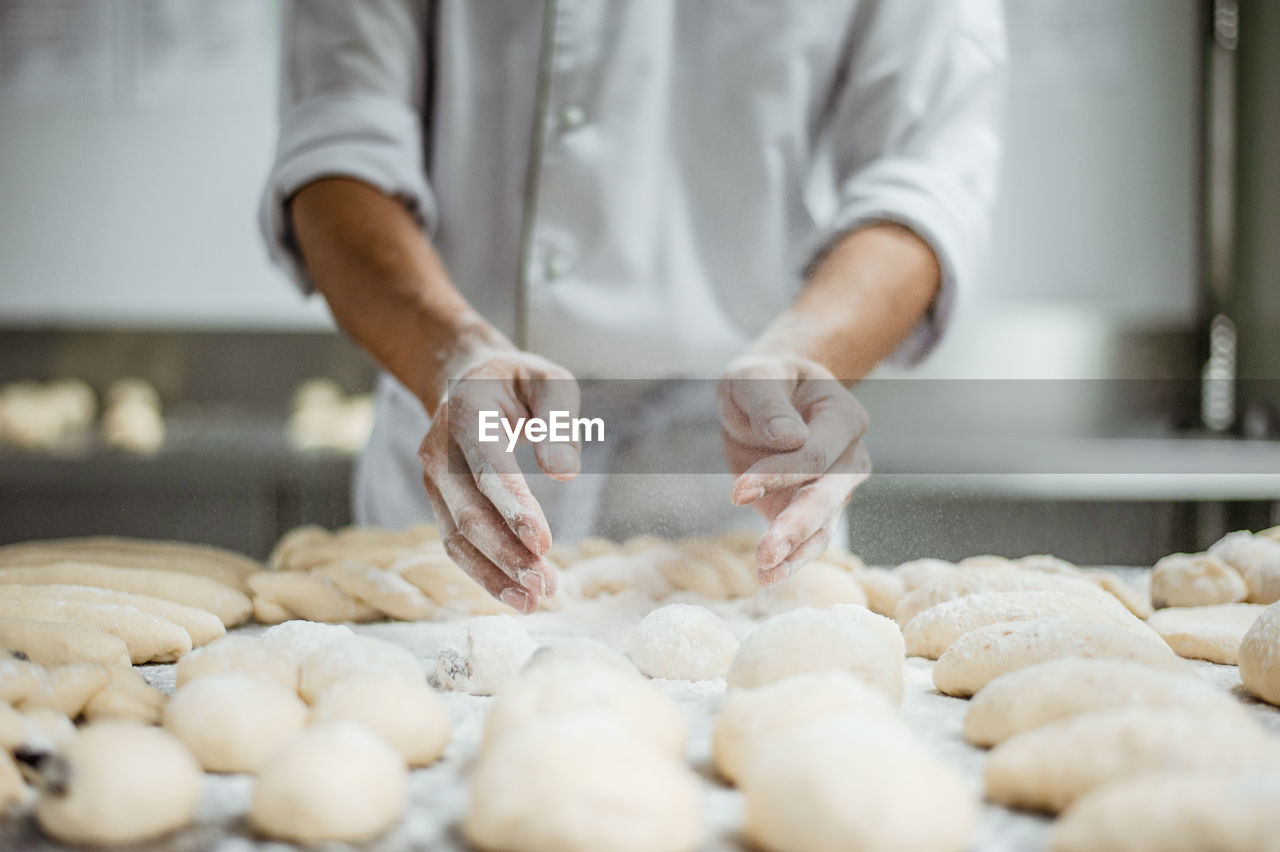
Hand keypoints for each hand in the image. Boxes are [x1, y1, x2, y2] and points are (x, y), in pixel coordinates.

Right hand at [417, 349, 580, 611]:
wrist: (467, 379)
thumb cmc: (518, 382)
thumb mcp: (548, 380)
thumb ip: (558, 420)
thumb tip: (563, 474)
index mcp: (467, 412)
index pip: (487, 467)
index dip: (513, 507)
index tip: (544, 544)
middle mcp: (439, 449)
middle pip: (469, 511)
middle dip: (507, 554)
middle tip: (547, 585)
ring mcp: (433, 479)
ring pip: (457, 537)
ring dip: (494, 574)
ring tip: (535, 601)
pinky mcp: (439, 502)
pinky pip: (456, 544)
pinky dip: (483, 574)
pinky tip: (517, 596)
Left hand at [718, 352, 870, 584]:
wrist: (765, 394)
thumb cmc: (763, 380)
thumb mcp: (755, 377)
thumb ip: (770, 404)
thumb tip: (791, 440)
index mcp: (843, 417)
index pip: (817, 454)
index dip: (780, 474)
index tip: (736, 492)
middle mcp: (850, 456)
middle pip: (828, 496)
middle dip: (796, 525)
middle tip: (765, 553)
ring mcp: (836, 488)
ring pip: (823, 527)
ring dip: (794, 552)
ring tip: (765, 574)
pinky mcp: (813, 511)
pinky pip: (808, 541)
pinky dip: (791, 561)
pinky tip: (768, 578)